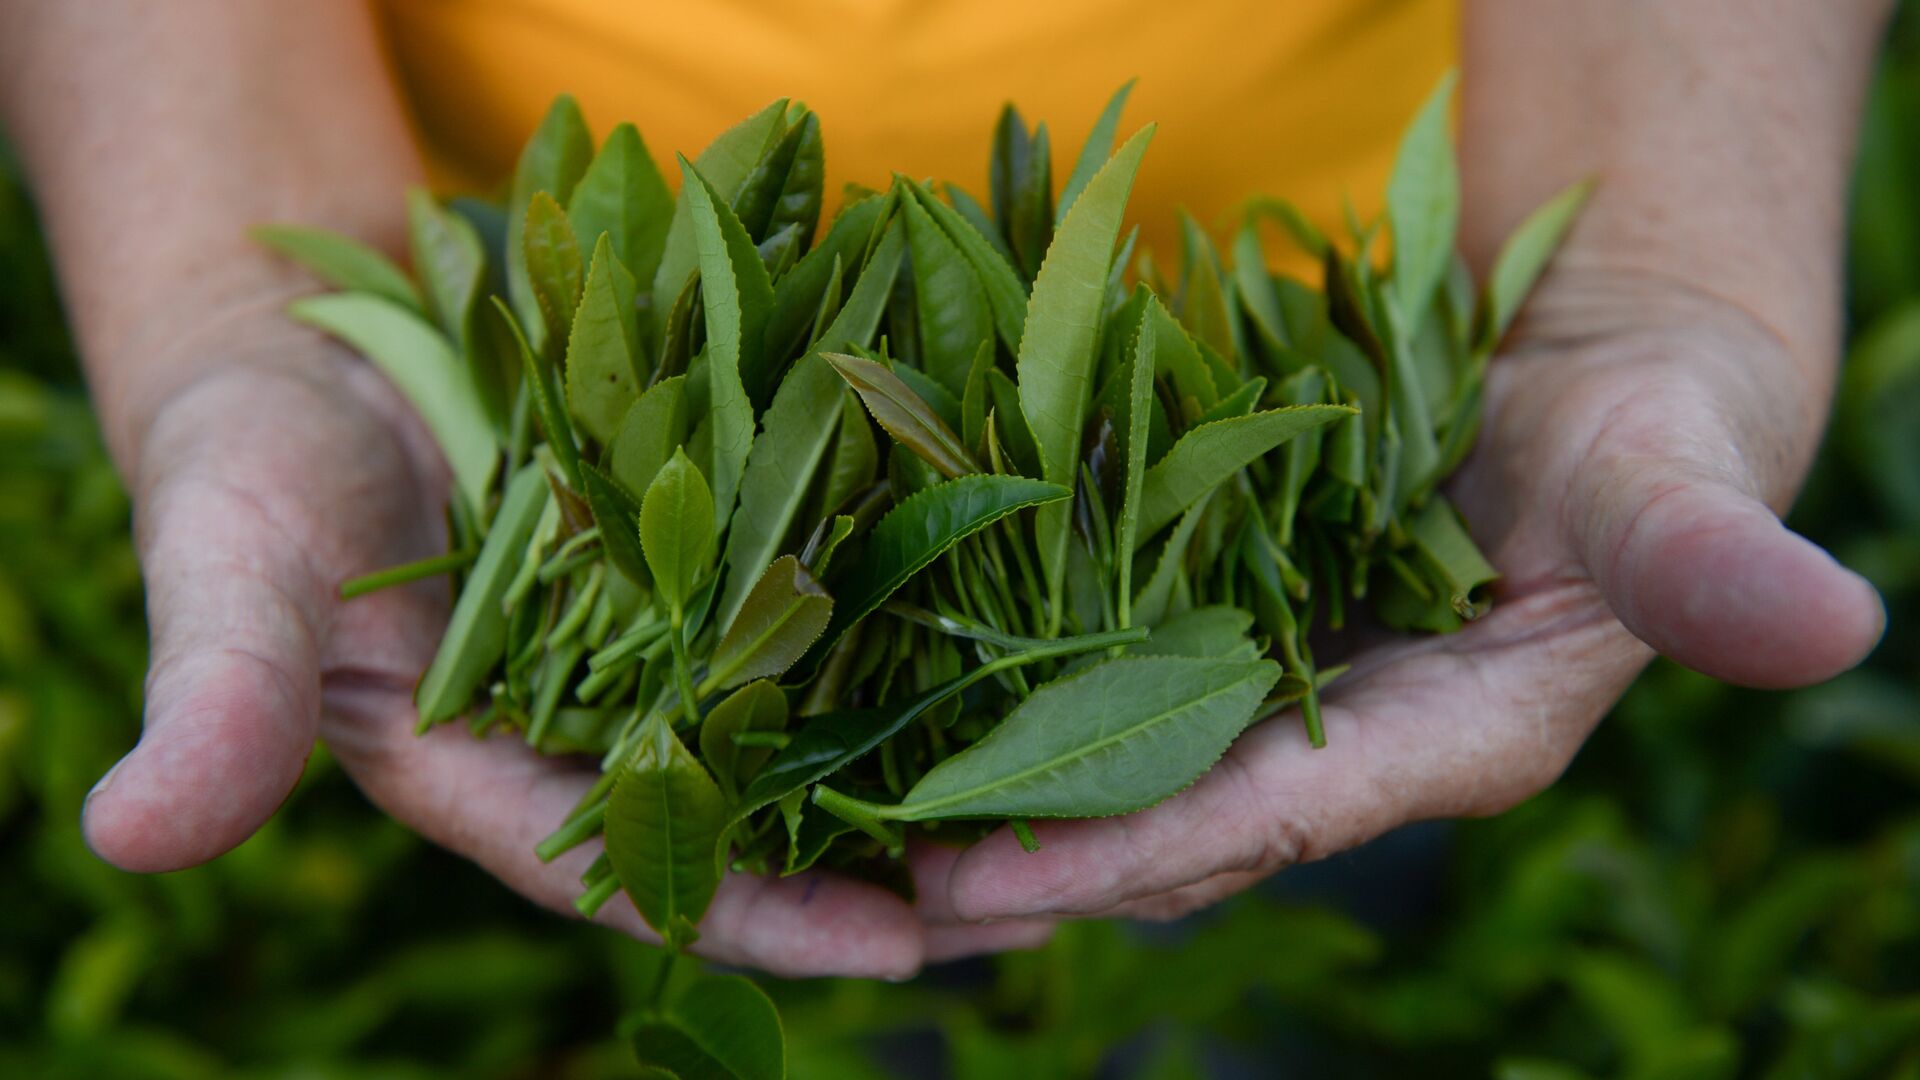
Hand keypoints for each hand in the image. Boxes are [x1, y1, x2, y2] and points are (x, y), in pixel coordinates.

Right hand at [78, 322, 1035, 978]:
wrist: (310, 332)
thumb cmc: (252, 462)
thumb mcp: (229, 570)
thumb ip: (213, 695)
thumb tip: (128, 833)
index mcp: (493, 776)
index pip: (646, 870)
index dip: (767, 910)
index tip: (902, 944)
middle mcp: (598, 723)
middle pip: (766, 816)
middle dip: (895, 862)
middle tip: (1050, 891)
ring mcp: (662, 635)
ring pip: (815, 716)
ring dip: (932, 755)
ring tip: (1077, 787)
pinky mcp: (706, 545)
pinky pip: (819, 592)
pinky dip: (906, 616)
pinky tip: (1016, 630)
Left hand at [920, 269, 1884, 923]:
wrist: (1596, 384)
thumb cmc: (1650, 435)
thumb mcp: (1677, 486)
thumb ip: (1715, 565)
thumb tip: (1835, 624)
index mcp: (1454, 743)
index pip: (1273, 820)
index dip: (1132, 848)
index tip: (986, 876)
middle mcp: (1353, 745)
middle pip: (1171, 819)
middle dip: (1027, 848)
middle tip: (867, 871)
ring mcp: (1289, 697)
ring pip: (1129, 769)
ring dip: (1001, 796)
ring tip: (851, 819)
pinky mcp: (1240, 636)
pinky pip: (1118, 685)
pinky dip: (1023, 699)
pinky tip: (914, 695)